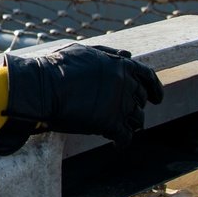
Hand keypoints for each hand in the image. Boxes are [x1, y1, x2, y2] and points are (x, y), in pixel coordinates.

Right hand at [0, 43, 163, 155]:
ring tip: (122, 129)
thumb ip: (108, 54)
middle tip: (126, 113)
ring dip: (131, 124)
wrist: (41, 87)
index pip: (147, 76)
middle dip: (135, 106)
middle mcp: (124, 84)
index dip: (154, 88)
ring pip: (137, 118)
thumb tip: (127, 55)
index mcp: (120, 65)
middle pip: (140, 99)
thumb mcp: (83, 51)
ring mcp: (119, 104)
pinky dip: (123, 142)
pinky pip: (125, 136)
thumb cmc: (56, 68)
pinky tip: (116, 145)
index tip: (157, 98)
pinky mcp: (110, 123)